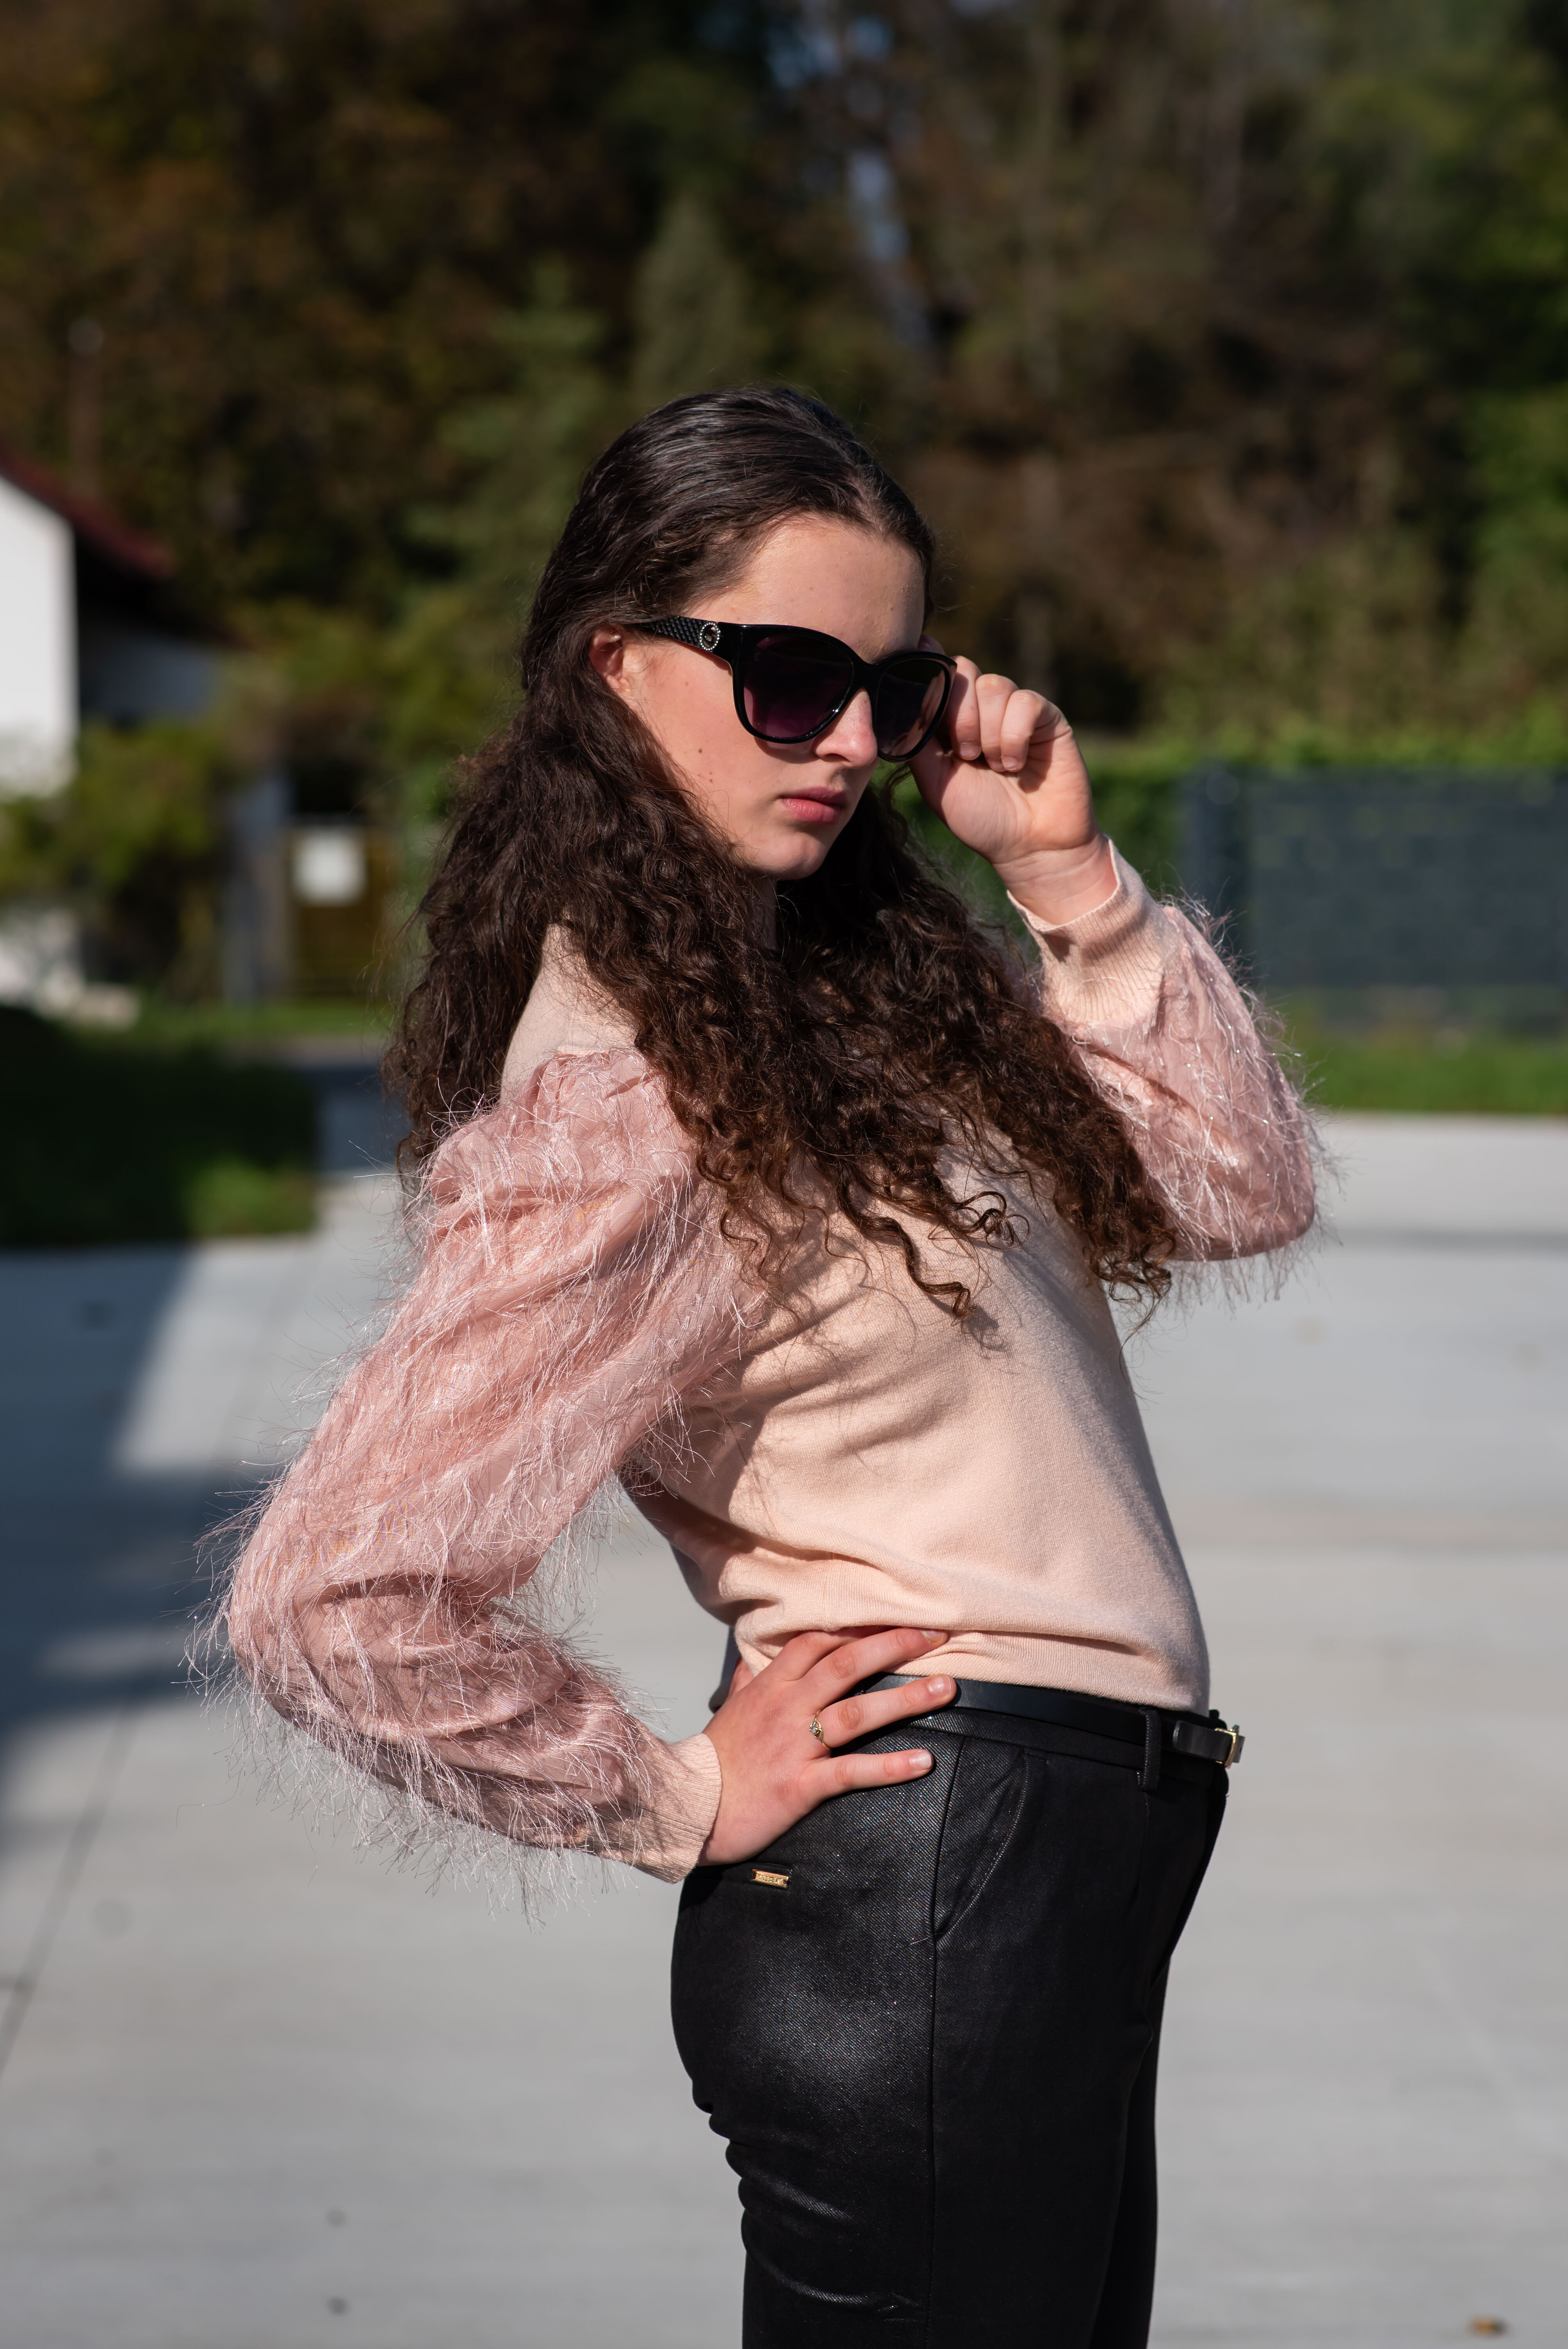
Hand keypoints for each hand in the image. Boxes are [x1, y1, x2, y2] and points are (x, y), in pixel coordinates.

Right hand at [698, 1626, 954, 1865]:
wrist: (687, 1807)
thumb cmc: (712, 1760)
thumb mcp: (728, 1712)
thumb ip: (745, 1683)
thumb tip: (749, 1662)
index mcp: (770, 1686)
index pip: (817, 1642)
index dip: (859, 1628)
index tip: (895, 1620)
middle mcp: (786, 1707)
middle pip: (847, 1664)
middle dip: (895, 1646)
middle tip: (937, 1635)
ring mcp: (795, 1745)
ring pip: (857, 1712)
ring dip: (906, 1698)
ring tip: (947, 1688)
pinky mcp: (801, 1784)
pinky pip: (852, 1771)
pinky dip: (890, 1766)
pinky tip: (924, 1760)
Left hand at [908, 637, 1115, 924]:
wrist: (1029, 846)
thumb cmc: (981, 818)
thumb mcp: (934, 782)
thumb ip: (917, 740)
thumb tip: (898, 701)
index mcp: (951, 721)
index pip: (937, 676)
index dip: (931, 682)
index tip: (929, 708)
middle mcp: (983, 709)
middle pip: (963, 671)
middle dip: (959, 714)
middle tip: (966, 755)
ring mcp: (1015, 710)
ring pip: (993, 685)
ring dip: (988, 732)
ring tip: (995, 767)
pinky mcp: (1046, 717)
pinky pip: (1025, 702)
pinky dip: (1014, 736)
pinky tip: (1015, 764)